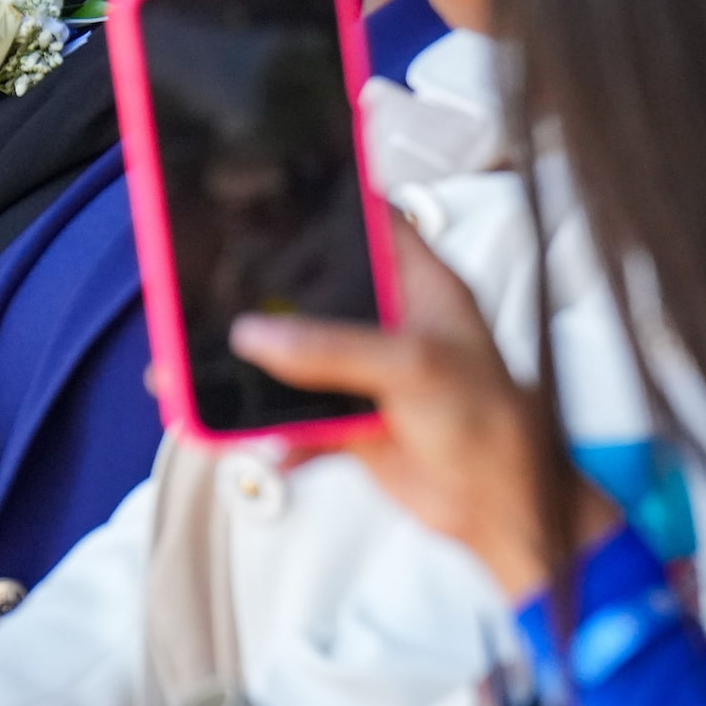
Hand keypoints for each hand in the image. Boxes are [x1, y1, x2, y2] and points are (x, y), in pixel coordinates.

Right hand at [232, 214, 618, 597]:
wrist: (499, 509)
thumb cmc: (494, 426)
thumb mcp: (413, 367)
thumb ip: (333, 348)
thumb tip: (258, 335)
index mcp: (419, 287)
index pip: (370, 223)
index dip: (328, 204)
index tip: (274, 196)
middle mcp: (390, 322)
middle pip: (315, 292)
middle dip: (266, 293)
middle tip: (214, 285)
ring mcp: (366, 371)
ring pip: (296, 356)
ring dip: (255, 367)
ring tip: (206, 366)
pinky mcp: (350, 417)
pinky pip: (292, 414)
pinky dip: (267, 426)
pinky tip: (244, 430)